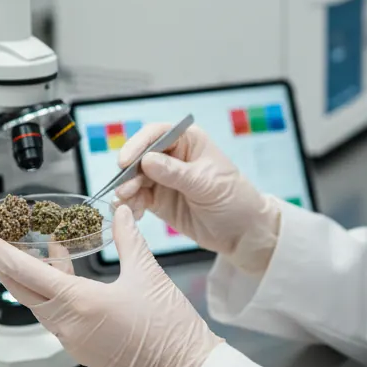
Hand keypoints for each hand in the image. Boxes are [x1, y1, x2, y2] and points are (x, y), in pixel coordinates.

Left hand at [0, 205, 221, 366]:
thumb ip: (128, 239)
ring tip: (34, 250)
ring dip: (33, 277)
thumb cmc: (168, 330)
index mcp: (79, 304)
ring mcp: (75, 340)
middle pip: (24, 291)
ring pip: (41, 303)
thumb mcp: (148, 273)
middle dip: (5, 265)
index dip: (1, 253)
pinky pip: (58, 315)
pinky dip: (54, 292)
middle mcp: (69, 325)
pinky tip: (65, 275)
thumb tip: (120, 214)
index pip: (27, 274)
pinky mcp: (86, 348)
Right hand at [115, 123, 280, 274]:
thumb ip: (176, 173)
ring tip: (125, 202)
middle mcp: (172, 156)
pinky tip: (132, 212)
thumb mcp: (206, 184)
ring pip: (134, 178)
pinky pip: (137, 198)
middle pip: (140, 156)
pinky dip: (130, 204)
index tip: (125, 160)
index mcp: (188, 141)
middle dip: (128, 171)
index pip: (157, 134)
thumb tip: (147, 160)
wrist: (243, 231)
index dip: (138, 144)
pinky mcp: (158, 199)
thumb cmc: (234, 199)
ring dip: (126, 189)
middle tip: (123, 188)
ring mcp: (163, 178)